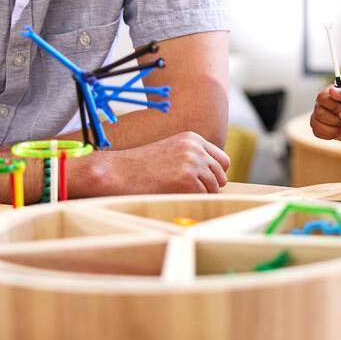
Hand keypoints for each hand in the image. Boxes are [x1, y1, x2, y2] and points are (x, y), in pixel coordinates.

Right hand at [85, 131, 231, 193]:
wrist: (118, 171)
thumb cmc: (141, 166)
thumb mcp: (171, 152)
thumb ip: (192, 159)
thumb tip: (215, 179)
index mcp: (193, 139)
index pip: (222, 160)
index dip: (215, 174)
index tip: (204, 182)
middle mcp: (196, 149)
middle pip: (221, 176)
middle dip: (210, 186)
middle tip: (189, 191)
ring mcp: (193, 163)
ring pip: (214, 188)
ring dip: (200, 195)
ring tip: (177, 192)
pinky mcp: (188, 180)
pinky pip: (203, 197)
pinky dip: (191, 200)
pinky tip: (173, 195)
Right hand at [310, 85, 340, 141]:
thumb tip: (331, 90)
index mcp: (330, 92)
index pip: (322, 98)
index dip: (334, 107)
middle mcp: (321, 103)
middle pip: (319, 112)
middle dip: (335, 120)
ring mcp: (317, 115)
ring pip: (316, 123)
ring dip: (333, 129)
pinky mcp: (317, 127)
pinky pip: (317, 132)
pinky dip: (330, 134)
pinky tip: (338, 131)